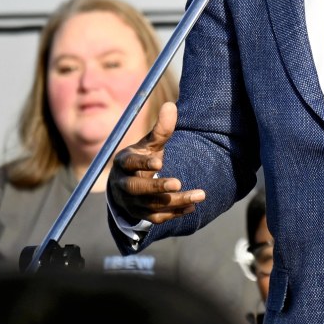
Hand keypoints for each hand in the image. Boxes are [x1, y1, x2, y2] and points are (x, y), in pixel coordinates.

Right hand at [107, 101, 204, 224]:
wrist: (126, 184)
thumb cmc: (141, 158)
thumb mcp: (149, 144)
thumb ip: (160, 129)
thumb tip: (171, 106)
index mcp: (123, 162)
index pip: (130, 163)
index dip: (143, 163)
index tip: (160, 162)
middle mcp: (123, 184)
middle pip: (137, 188)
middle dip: (157, 187)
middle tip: (178, 183)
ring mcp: (131, 202)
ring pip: (151, 205)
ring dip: (175, 202)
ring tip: (200, 194)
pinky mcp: (140, 215)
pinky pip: (156, 218)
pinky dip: (174, 213)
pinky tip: (192, 207)